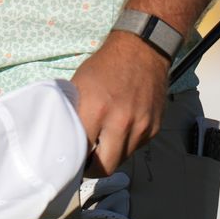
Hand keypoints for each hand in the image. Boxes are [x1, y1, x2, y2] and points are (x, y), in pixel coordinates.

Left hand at [69, 32, 167, 175]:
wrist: (141, 50)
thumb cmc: (103, 66)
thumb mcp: (80, 85)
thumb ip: (75, 113)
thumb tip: (64, 138)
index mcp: (96, 109)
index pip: (82, 151)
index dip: (74, 158)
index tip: (69, 160)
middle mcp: (121, 122)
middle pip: (105, 167)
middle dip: (93, 168)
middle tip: (86, 162)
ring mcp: (141, 126)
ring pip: (122, 159)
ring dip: (111, 156)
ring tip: (102, 144)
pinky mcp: (155, 127)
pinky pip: (136, 147)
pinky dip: (126, 144)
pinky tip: (119, 131)